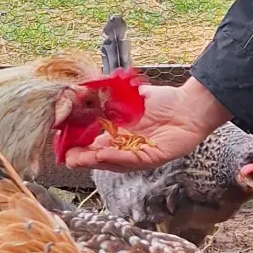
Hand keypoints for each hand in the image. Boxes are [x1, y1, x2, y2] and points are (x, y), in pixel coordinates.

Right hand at [64, 77, 231, 171]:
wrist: (189, 105)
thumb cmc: (164, 101)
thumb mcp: (130, 98)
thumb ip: (110, 97)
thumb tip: (86, 91)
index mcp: (120, 134)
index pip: (94, 144)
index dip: (79, 145)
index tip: (64, 143)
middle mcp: (127, 147)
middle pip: (100, 157)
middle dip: (82, 158)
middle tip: (66, 157)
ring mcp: (138, 154)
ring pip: (113, 162)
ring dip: (94, 160)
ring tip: (78, 159)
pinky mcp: (152, 157)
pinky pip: (132, 160)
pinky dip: (116, 157)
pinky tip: (102, 154)